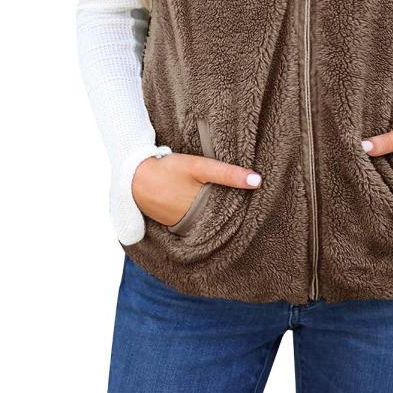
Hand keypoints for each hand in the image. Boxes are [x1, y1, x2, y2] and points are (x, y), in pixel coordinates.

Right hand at [131, 153, 261, 226]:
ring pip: (207, 221)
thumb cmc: (168, 169)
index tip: (257, 208)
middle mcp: (194, 224)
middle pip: (220, 220)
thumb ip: (228, 174)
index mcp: (203, 211)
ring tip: (229, 205)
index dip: (244, 211)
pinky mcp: (173, 224)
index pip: (232, 216)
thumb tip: (258, 181)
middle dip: (232, 214)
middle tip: (247, 206)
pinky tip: (206, 206)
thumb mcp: (199, 166)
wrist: (134, 178)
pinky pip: (193, 223)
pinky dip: (201, 216)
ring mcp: (182, 226)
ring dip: (217, 215)